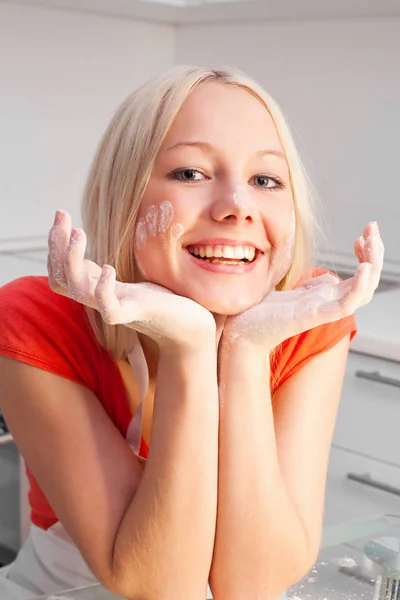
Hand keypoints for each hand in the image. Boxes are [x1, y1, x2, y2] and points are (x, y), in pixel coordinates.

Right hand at [47, 210, 216, 352]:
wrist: (189, 326)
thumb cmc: (161, 299)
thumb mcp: (128, 278)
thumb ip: (107, 268)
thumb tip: (97, 243)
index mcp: (96, 290)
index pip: (59, 272)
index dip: (54, 245)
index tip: (61, 215)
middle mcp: (100, 300)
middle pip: (60, 279)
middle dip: (56, 246)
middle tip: (62, 216)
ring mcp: (116, 307)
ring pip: (78, 290)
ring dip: (72, 260)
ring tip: (79, 232)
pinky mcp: (136, 314)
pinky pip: (109, 308)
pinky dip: (104, 289)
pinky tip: (108, 268)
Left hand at [222, 222, 383, 351]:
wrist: (239, 332)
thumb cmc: (258, 313)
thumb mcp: (287, 290)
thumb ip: (306, 284)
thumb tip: (324, 277)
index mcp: (322, 297)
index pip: (358, 279)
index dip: (364, 256)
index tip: (359, 237)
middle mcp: (326, 304)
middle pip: (365, 282)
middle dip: (373, 253)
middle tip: (372, 227)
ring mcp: (321, 311)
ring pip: (361, 293)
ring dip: (372, 266)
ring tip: (371, 242)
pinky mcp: (311, 317)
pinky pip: (344, 306)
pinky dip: (358, 288)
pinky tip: (364, 268)